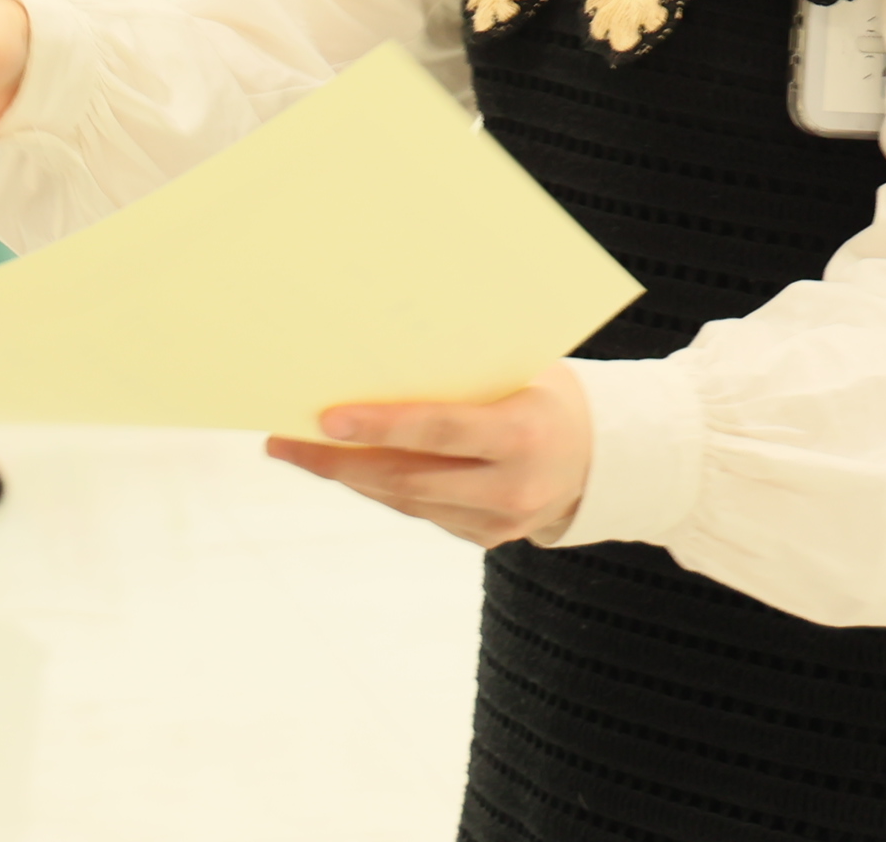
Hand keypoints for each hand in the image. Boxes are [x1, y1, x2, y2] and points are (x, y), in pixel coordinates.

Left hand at [263, 364, 593, 548]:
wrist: (603, 458)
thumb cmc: (547, 392)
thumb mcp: (522, 369)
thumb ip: (463, 369)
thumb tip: (379, 348)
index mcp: (524, 434)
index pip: (439, 431)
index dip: (381, 426)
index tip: (326, 418)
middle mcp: (512, 487)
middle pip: (407, 477)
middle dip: (338, 461)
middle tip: (282, 438)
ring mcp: (499, 522)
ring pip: (404, 499)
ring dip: (347, 475)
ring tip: (295, 448)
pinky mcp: (484, 537)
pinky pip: (418, 509)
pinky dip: (378, 486)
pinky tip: (342, 464)